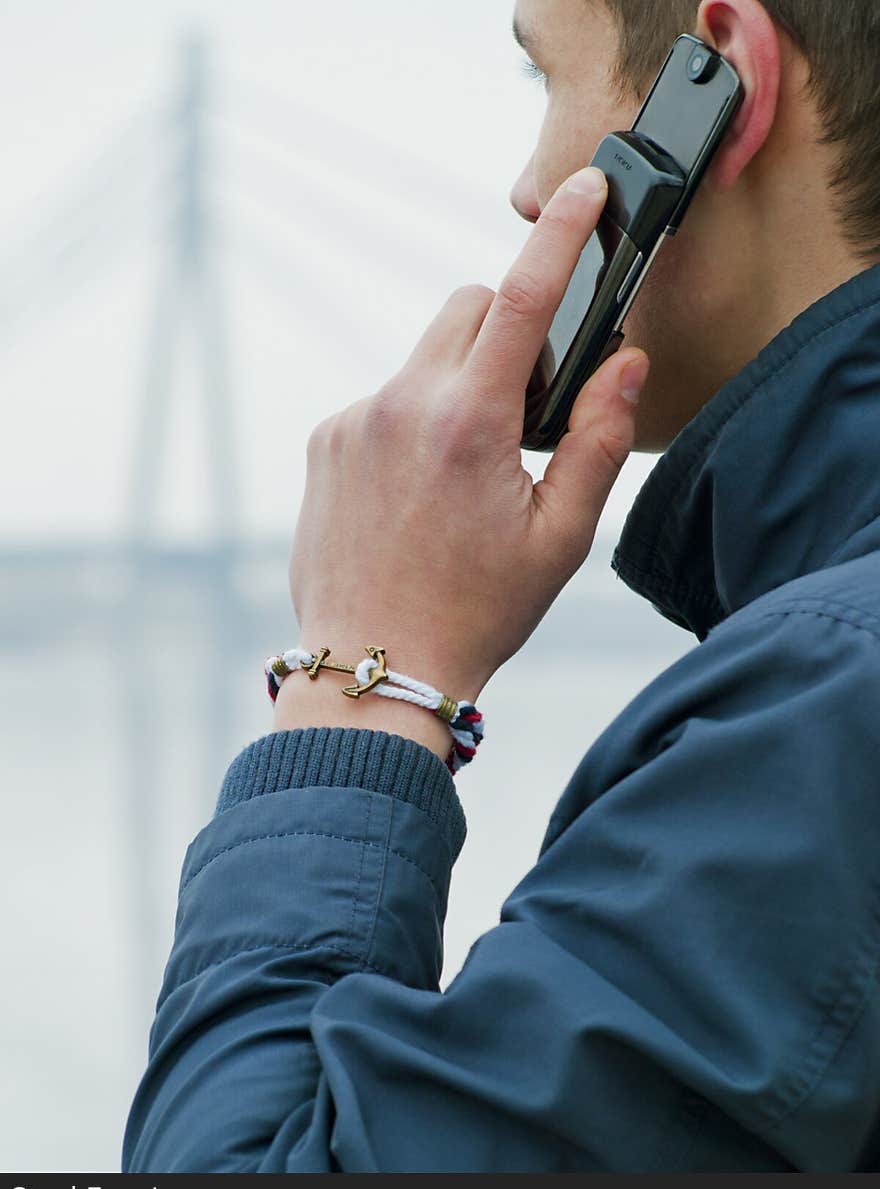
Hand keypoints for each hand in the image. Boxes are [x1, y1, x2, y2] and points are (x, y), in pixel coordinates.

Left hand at [288, 165, 649, 704]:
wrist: (375, 665)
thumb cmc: (475, 612)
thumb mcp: (560, 538)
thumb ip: (596, 439)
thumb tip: (624, 361)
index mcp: (469, 425)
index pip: (522, 298)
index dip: (561, 234)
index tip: (585, 189)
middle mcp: (401, 405)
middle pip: (467, 308)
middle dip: (506, 330)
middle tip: (524, 412)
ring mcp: (353, 421)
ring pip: (425, 357)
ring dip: (458, 384)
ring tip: (462, 474)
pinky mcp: (325, 442)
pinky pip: (383, 399)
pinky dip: (412, 420)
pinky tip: (417, 492)